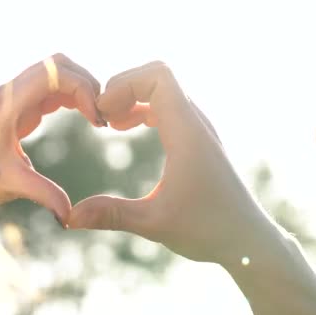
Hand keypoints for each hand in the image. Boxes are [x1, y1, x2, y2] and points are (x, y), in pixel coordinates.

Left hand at [0, 54, 102, 224]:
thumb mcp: (10, 183)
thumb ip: (43, 195)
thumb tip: (70, 216)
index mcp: (7, 102)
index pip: (54, 73)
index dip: (82, 89)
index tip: (97, 121)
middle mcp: (12, 92)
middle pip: (59, 65)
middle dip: (87, 83)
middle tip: (103, 114)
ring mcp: (17, 97)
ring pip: (59, 74)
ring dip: (83, 90)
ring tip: (99, 118)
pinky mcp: (22, 108)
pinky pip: (56, 90)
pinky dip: (76, 98)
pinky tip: (89, 119)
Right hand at [69, 61, 280, 263]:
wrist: (247, 238)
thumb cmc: (208, 229)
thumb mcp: (154, 223)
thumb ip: (111, 215)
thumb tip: (67, 218)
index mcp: (187, 133)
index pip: (158, 76)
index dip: (123, 83)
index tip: (102, 114)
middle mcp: (197, 124)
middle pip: (159, 77)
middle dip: (124, 88)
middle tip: (102, 119)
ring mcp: (201, 131)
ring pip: (165, 92)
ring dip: (135, 99)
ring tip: (111, 125)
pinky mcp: (200, 141)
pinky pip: (171, 108)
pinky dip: (146, 109)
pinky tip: (128, 130)